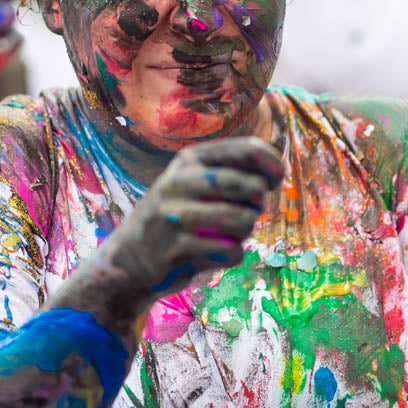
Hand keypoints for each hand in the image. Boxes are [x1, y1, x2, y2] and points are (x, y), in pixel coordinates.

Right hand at [97, 137, 282, 302]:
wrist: (128, 259)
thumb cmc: (174, 217)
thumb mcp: (192, 183)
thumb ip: (230, 171)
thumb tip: (278, 168)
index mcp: (188, 160)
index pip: (247, 149)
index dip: (272, 163)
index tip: (276, 179)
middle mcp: (179, 182)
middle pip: (250, 187)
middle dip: (259, 203)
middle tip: (248, 212)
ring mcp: (175, 215)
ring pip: (243, 220)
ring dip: (245, 231)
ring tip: (231, 234)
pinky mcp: (177, 249)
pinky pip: (230, 251)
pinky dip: (231, 255)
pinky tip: (215, 252)